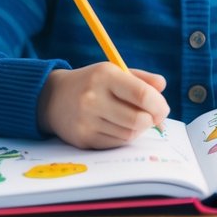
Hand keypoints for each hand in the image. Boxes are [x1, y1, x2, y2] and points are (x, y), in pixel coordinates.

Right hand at [36, 63, 169, 148]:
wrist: (53, 98)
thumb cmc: (92, 84)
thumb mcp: (114, 72)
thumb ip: (141, 79)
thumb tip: (163, 87)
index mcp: (105, 76)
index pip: (141, 94)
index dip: (158, 105)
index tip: (163, 109)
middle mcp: (93, 98)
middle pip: (138, 119)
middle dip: (151, 120)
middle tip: (153, 117)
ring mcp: (87, 120)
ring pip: (129, 134)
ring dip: (138, 129)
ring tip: (134, 119)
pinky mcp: (84, 139)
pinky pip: (116, 143)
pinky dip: (124, 137)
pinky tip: (119, 126)